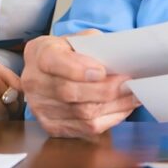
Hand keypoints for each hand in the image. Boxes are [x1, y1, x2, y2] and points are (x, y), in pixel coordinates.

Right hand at [21, 31, 139, 137]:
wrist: (51, 70)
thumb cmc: (70, 51)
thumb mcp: (79, 38)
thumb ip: (95, 45)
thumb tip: (118, 60)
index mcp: (39, 53)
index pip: (54, 62)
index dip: (78, 69)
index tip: (101, 71)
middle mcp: (34, 82)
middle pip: (70, 92)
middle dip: (105, 90)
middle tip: (129, 83)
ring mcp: (40, 108)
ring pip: (82, 113)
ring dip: (113, 105)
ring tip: (133, 95)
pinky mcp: (52, 126)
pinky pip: (86, 128)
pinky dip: (110, 119)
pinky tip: (123, 108)